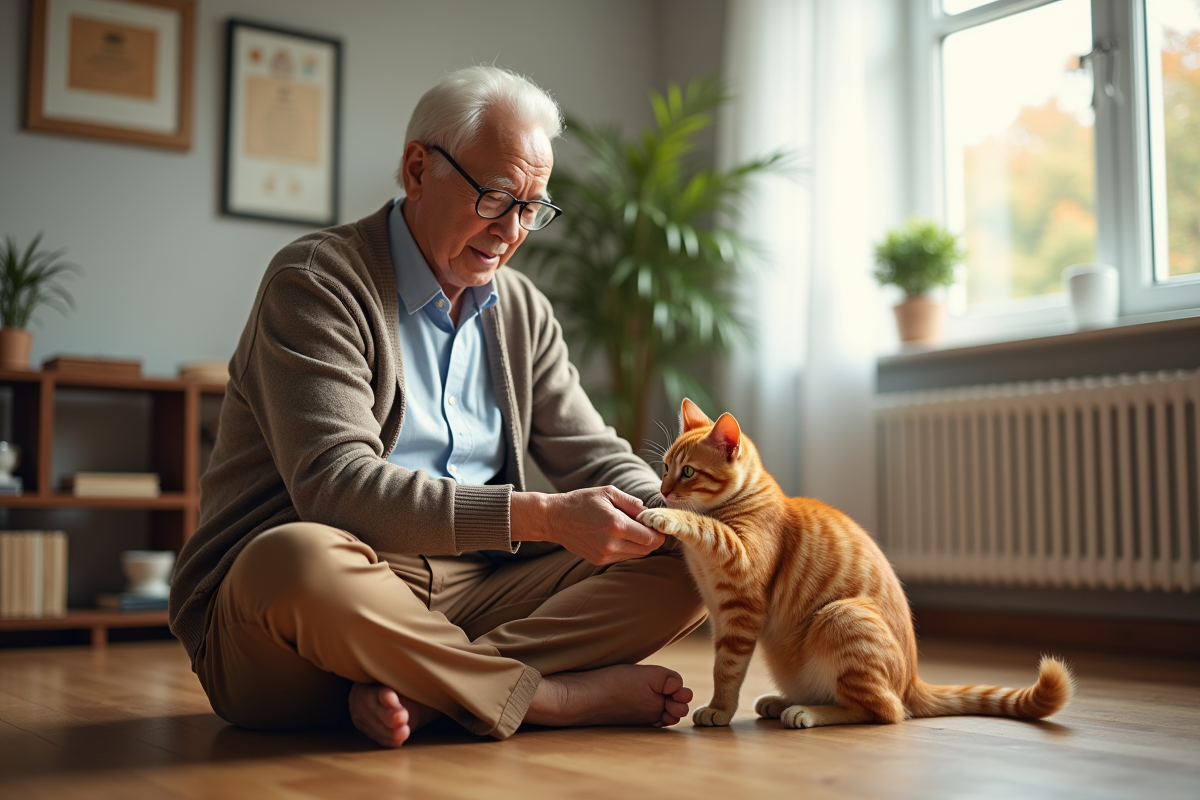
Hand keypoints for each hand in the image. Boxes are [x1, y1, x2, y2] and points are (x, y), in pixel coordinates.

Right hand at [512, 486, 665, 564]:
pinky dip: (627, 547)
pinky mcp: (599, 560)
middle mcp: (611, 543)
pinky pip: (623, 556)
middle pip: (647, 549)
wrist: (554, 519)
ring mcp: (604, 555)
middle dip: (652, 538)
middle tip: (647, 526)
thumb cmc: (581, 502)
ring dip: (640, 544)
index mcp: (616, 524)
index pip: (651, 538)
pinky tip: (618, 535)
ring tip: (631, 529)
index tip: (656, 524)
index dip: (659, 532)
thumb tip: (649, 512)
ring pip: (636, 554)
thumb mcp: (608, 493)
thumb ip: (632, 503)